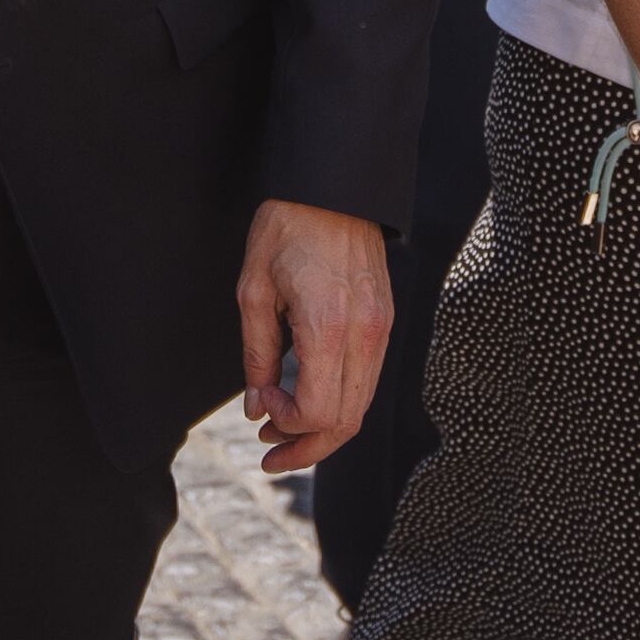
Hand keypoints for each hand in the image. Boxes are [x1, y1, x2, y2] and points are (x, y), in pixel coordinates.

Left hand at [234, 198, 391, 473]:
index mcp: (329, 327)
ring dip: (323, 429)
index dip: (286, 424)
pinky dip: (339, 401)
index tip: (259, 409)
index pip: (318, 411)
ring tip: (283, 433)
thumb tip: (256, 407)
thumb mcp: (254, 290)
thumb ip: (256, 354)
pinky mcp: (385, 321)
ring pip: (360, 405)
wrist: (333, 185)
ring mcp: (381, 329)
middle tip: (269, 454)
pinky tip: (307, 399)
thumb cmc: (287, 227)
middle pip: (346, 421)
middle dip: (306, 447)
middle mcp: (365, 335)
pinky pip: (366, 379)